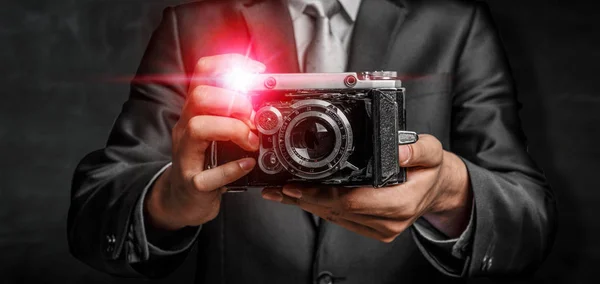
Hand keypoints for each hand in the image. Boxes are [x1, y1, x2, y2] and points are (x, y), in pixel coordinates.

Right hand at [146, 54, 265, 230]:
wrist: (183, 199)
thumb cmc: (207, 161)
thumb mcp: (219, 130)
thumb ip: (237, 111)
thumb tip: (266, 95)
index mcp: (196, 110)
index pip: (203, 72)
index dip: (230, 64)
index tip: (258, 71)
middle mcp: (186, 127)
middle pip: (199, 96)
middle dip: (232, 100)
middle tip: (252, 116)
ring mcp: (186, 154)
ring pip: (197, 127)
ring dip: (232, 129)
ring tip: (252, 141)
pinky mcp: (193, 183)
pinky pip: (207, 176)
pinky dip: (231, 170)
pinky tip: (248, 164)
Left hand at [262, 134, 471, 241]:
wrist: (437, 191)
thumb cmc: (430, 170)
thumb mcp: (432, 152)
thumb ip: (417, 150)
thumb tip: (397, 150)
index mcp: (401, 203)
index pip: (353, 201)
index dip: (322, 195)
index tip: (297, 186)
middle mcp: (388, 221)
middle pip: (336, 211)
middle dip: (304, 200)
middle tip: (278, 189)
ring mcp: (379, 228)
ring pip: (334, 217)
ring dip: (306, 205)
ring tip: (280, 193)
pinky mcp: (372, 229)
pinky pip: (339, 220)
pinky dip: (318, 208)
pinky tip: (300, 199)